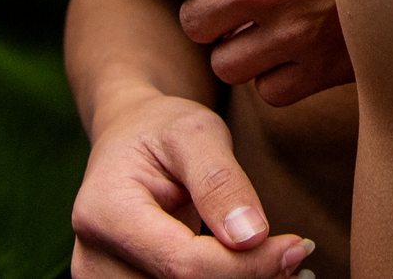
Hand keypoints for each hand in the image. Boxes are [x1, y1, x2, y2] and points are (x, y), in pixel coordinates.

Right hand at [71, 90, 315, 278]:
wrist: (129, 140)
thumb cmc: (163, 128)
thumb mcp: (195, 132)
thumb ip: (220, 181)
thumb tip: (251, 236)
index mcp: (105, 213)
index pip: (185, 265)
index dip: (249, 265)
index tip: (298, 246)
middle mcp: (94, 259)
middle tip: (297, 258)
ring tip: (284, 266)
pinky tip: (258, 272)